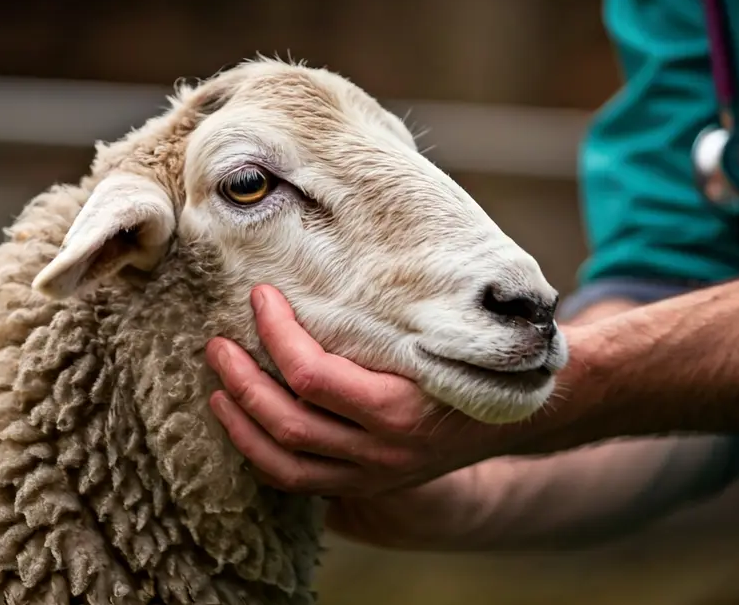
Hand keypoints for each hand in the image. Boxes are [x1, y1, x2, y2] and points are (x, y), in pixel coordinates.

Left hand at [205, 284, 554, 497]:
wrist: (522, 411)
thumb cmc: (475, 354)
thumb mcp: (440, 330)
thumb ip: (389, 310)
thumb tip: (324, 250)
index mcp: (400, 408)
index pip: (312, 377)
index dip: (276, 334)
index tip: (260, 296)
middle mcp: (384, 451)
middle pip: (288, 424)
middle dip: (242, 381)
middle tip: (216, 343)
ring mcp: (373, 476)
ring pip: (285, 464)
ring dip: (241, 425)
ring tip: (217, 388)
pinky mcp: (366, 487)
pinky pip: (300, 482)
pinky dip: (263, 456)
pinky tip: (244, 426)